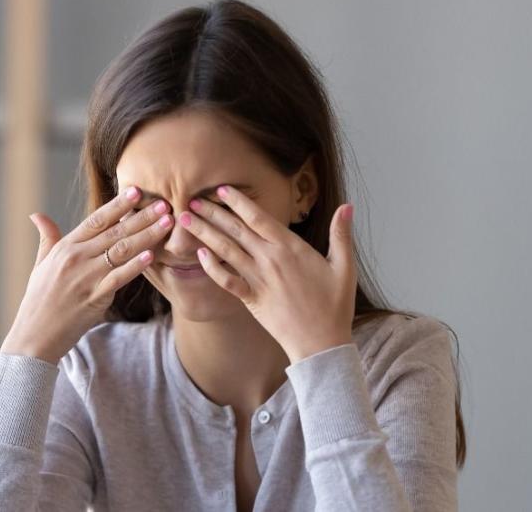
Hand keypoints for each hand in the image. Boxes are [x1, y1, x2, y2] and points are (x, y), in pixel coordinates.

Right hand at [1, 186, 173, 363]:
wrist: (34, 335)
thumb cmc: (38, 300)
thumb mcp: (40, 264)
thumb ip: (47, 237)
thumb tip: (37, 215)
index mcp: (65, 247)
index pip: (96, 220)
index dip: (118, 205)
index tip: (137, 192)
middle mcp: (76, 258)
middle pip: (114, 232)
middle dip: (141, 217)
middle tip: (164, 204)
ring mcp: (86, 278)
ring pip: (121, 251)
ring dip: (146, 236)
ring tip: (166, 224)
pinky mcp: (94, 298)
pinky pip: (119, 278)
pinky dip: (135, 266)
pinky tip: (151, 255)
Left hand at [178, 184, 356, 362]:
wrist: (322, 343)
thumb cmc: (335, 305)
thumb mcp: (344, 266)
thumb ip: (341, 234)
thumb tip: (347, 206)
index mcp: (291, 248)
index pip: (259, 217)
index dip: (238, 201)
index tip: (221, 189)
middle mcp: (270, 260)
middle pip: (236, 229)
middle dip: (212, 212)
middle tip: (192, 197)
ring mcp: (258, 279)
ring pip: (226, 250)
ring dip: (203, 233)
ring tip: (185, 219)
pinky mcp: (251, 299)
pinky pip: (226, 280)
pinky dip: (212, 267)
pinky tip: (199, 255)